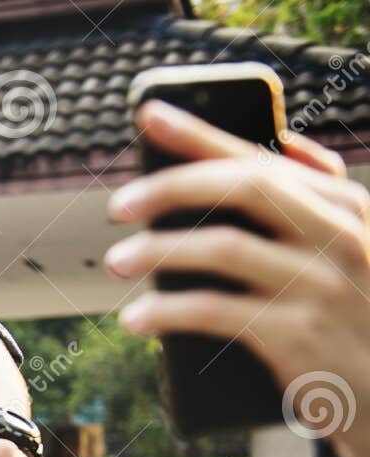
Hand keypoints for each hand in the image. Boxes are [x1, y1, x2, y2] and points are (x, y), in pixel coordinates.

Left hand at [107, 100, 369, 456]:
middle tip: (118, 205)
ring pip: (222, 248)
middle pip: (245, 188)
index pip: (266, 158)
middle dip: (172, 186)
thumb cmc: (358, 322)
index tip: (147, 114)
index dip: (201, 134)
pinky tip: (135, 318)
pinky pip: (214, 311)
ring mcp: (321, 285)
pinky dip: (166, 311)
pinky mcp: (298, 336)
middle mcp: (342, 236)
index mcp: (349, 207)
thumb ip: (322, 203)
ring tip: (116, 262)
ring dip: (156, 251)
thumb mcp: (357, 251)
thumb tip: (283, 146)